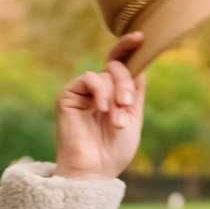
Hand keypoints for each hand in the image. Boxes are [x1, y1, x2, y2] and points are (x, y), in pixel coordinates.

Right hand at [56, 33, 145, 180]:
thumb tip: (140, 67)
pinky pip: (89, 78)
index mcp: (113, 93)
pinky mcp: (68, 95)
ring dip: (116, 95)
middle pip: (116, 66)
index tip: (141, 37)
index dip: (129, 48)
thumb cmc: (114, 151)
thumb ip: (134, 92)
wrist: (94, 171)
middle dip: (125, 83)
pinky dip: (101, 92)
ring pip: (105, 73)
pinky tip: (103, 109)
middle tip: (125, 106)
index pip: (121, 64)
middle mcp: (97, 89)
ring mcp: (82, 91)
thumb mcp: (133, 118)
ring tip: (116, 120)